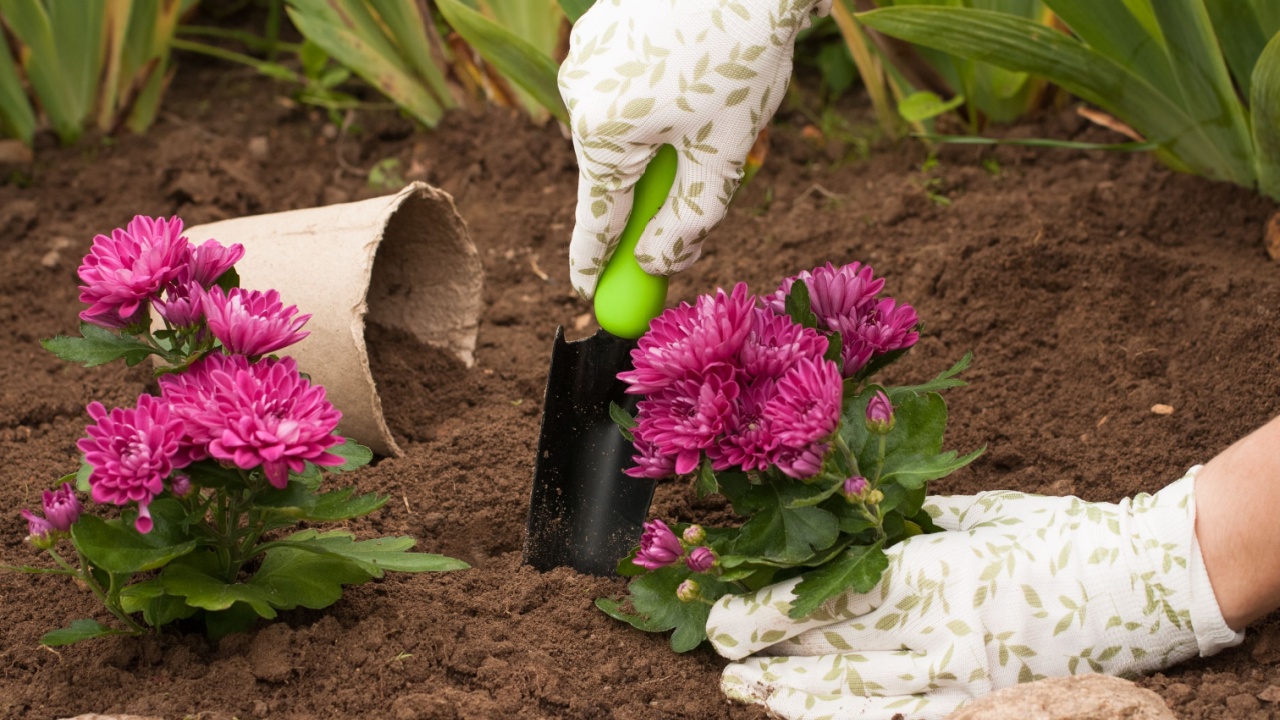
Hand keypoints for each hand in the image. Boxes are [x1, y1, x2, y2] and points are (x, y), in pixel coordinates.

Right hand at [559, 0, 830, 298]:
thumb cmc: (742, 56)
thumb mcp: (724, 154)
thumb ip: (688, 220)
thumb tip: (655, 264)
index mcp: (602, 131)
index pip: (597, 220)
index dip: (595, 265)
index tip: (587, 297)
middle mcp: (577, 92)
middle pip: (612, 171)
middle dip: (651, 189)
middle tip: (694, 192)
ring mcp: (584, 53)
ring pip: (620, 125)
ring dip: (659, 137)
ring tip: (715, 102)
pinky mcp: (599, 24)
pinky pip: (623, 82)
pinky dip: (654, 95)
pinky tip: (697, 69)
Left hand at [705, 468, 1242, 719]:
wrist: (1146, 580)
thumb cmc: (1056, 534)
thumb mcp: (973, 515)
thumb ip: (908, 528)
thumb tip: (847, 523)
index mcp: (932, 573)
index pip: (828, 599)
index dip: (768, 611)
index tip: (723, 613)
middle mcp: (939, 633)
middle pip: (831, 654)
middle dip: (766, 657)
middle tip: (718, 656)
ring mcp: (964, 680)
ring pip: (858, 702)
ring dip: (794, 698)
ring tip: (747, 692)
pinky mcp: (988, 705)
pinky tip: (819, 718)